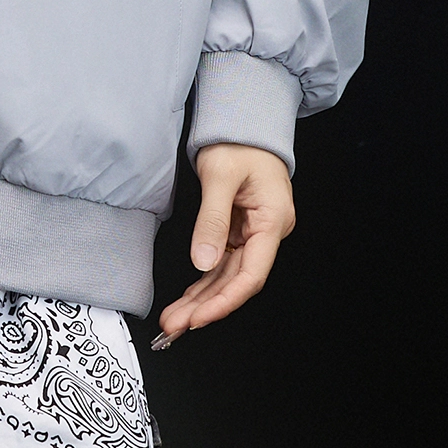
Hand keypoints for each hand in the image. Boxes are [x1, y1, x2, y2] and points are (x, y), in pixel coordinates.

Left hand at [152, 143, 294, 346]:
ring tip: (174, 320)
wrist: (244, 121)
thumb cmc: (238, 141)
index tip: (198, 318)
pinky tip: (188, 299)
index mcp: (272, 221)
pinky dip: (204, 281)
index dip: (224, 301)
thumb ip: (212, 220)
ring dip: (202, 299)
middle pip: (237, 281)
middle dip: (206, 307)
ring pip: (227, 275)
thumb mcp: (220, 175)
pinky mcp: (239, 230)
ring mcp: (253, 233)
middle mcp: (267, 232)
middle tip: (174, 327)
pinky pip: (221, 262)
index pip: (250, 274)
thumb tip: (202, 262)